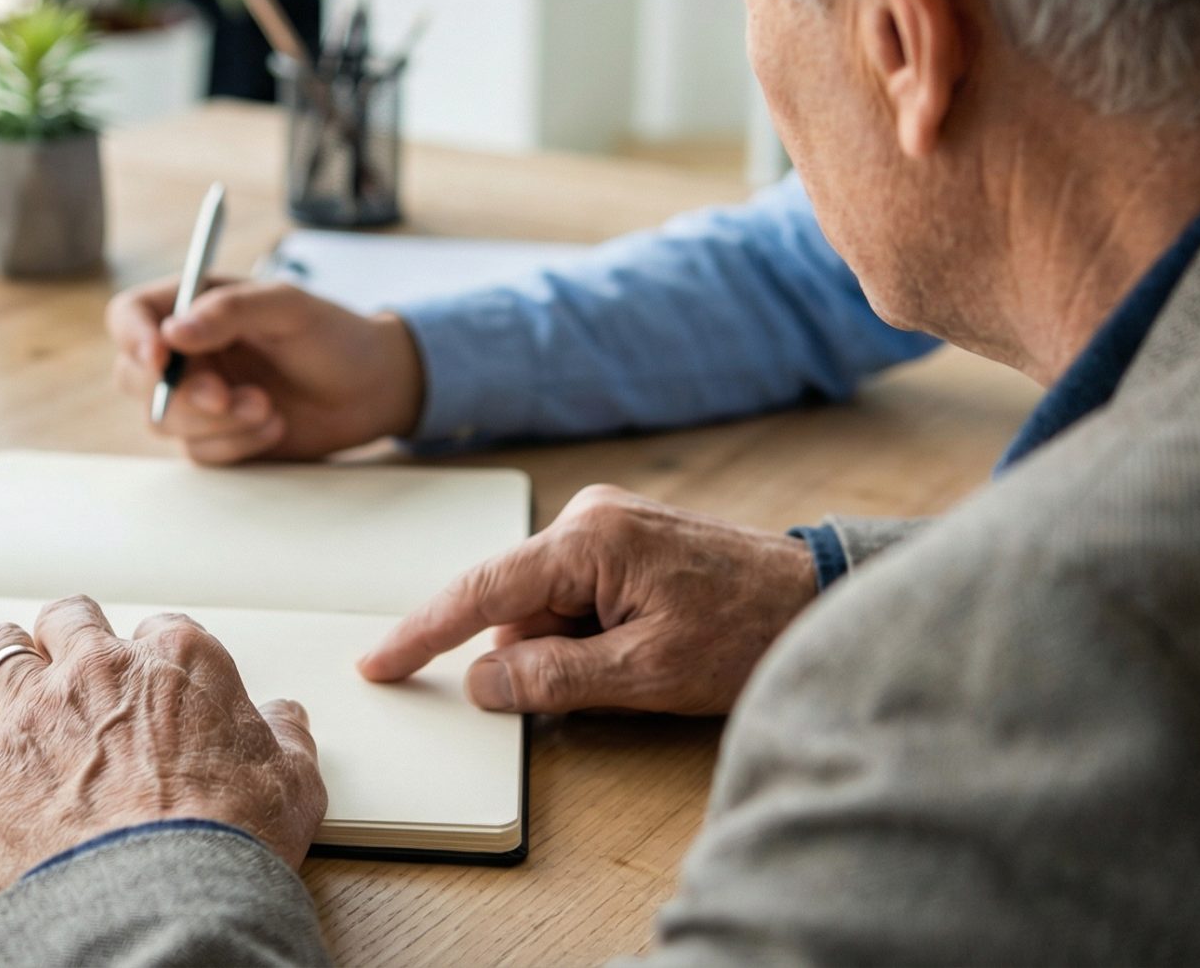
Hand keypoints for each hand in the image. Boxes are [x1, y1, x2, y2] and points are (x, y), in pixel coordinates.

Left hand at [0, 594, 327, 885]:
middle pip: (69, 619)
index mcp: (179, 660)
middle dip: (68, 634)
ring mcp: (36, 709)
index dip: (152, 654)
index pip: (159, 629)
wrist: (164, 892)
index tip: (150, 676)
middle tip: (69, 655)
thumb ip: (286, 738)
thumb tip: (284, 719)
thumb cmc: (230, 837)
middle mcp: (101, 667)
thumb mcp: (293, 783)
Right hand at [107, 275, 426, 463]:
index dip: (132, 336)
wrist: (371, 389)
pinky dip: (236, 444)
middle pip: (135, 377)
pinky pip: (199, 452)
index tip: (158, 357)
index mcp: (193, 305)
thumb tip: (172, 332)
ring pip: (163, 421)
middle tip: (228, 397)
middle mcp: (187, 351)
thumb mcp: (289, 307)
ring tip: (269, 408)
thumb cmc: (332, 335)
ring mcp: (197, 398)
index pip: (130, 314)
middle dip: (180, 393)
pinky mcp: (216, 437)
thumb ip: (231, 310)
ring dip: (216, 422)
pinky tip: (276, 427)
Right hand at [358, 485, 817, 714]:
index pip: (480, 591)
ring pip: (545, 607)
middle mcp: (589, 517)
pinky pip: (574, 596)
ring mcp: (607, 524)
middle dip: (537, 655)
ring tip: (646, 662)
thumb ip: (553, 679)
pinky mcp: (624, 540)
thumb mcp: (646, 673)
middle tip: (609, 683)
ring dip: (570, 648)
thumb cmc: (747, 630)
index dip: (423, 633)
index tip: (379, 663)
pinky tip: (642, 647)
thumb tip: (482, 682)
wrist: (819, 598)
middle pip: (515, 605)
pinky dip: (588, 633)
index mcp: (589, 539)